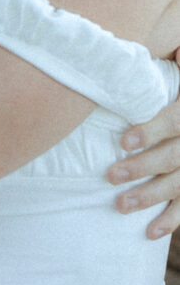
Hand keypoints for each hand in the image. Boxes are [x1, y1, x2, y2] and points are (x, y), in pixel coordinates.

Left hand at [108, 52, 179, 238]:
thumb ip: (165, 57)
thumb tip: (113, 51)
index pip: (177, 119)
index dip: (152, 129)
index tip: (124, 140)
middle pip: (176, 155)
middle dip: (144, 166)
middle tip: (111, 175)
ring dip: (152, 196)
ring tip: (121, 205)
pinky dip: (173, 220)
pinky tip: (150, 232)